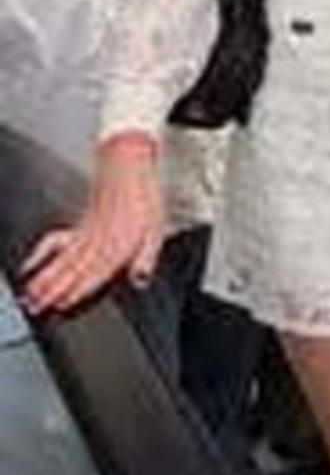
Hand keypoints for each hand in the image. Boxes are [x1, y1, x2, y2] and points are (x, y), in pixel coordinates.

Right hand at [19, 135, 164, 314]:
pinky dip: (40, 254)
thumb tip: (140, 280)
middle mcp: (98, 241)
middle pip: (72, 270)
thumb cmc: (143, 199)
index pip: (95, 273)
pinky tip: (29, 266)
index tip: (62, 304)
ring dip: (43, 278)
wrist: (128, 168)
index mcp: (118, 244)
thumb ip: (147, 258)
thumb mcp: (156, 230)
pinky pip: (55, 243)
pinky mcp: (79, 227)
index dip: (78, 290)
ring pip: (61, 260)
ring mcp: (85, 233)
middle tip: (35, 306)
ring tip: (28, 294)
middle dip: (53, 291)